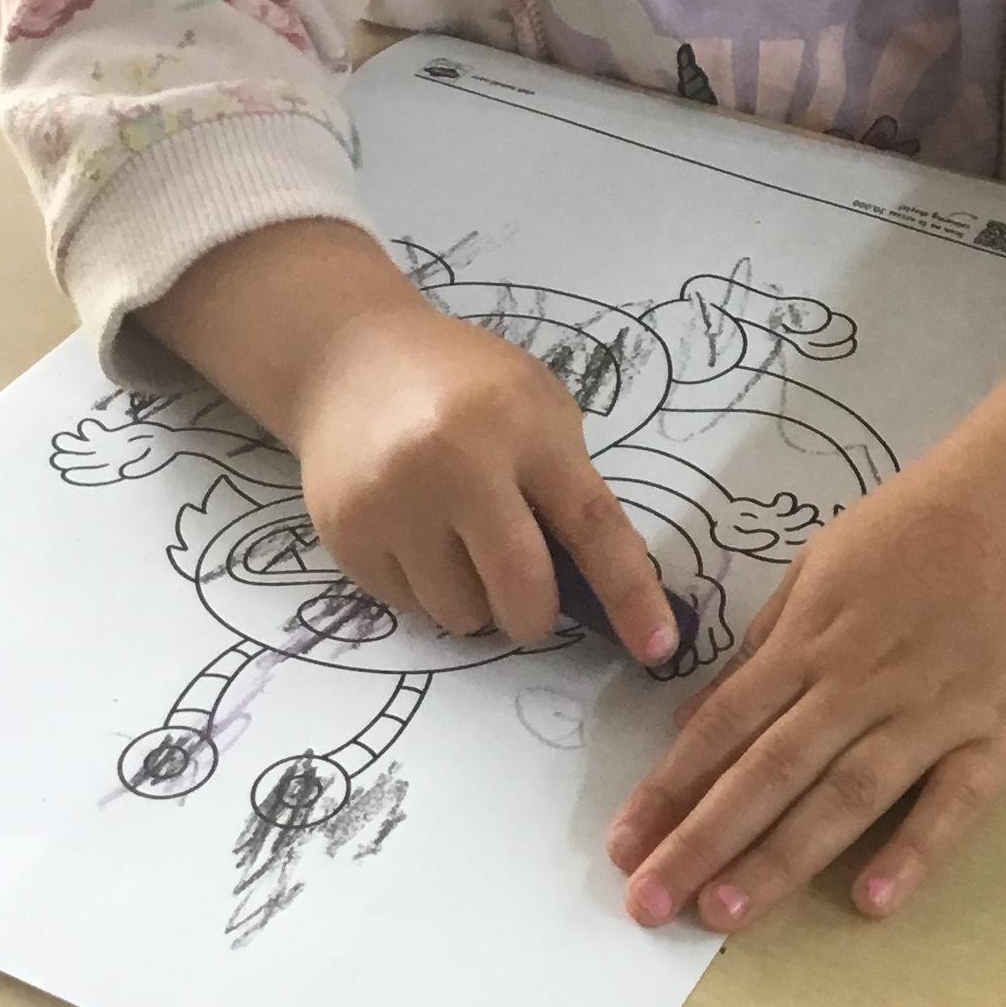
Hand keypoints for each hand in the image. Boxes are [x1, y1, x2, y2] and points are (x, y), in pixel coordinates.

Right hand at [293, 294, 682, 660]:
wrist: (348, 359)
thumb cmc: (463, 384)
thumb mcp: (534, 405)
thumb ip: (567, 484)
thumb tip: (597, 588)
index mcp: (522, 424)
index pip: (591, 525)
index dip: (631, 593)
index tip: (659, 647)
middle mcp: (455, 463)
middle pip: (522, 590)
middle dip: (536, 612)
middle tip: (528, 592)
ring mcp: (393, 502)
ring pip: (461, 613)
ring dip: (474, 599)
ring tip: (458, 542)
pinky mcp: (347, 534)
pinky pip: (409, 607)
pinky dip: (425, 588)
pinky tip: (413, 533)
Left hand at [602, 467, 1005, 931]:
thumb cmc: (912, 531)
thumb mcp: (818, 565)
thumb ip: (762, 647)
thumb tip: (695, 720)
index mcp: (811, 639)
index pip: (726, 725)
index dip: (671, 788)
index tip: (623, 845)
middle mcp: (859, 682)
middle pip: (771, 770)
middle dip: (704, 839)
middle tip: (648, 902)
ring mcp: (932, 711)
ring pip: (846, 794)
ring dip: (782, 856)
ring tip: (725, 915)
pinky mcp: (1000, 734)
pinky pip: (954, 802)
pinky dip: (915, 850)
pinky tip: (873, 901)